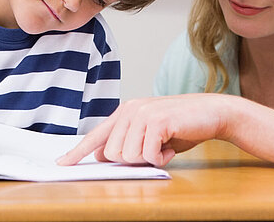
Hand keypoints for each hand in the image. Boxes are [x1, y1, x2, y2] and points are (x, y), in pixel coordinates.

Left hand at [57, 94, 230, 166]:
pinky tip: (171, 147)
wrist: (211, 113)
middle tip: (153, 150)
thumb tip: (102, 156)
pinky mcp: (156, 121)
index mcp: (124, 113)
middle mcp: (129, 110)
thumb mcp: (149, 135)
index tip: (62, 163)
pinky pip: (148, 154)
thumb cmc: (181, 127)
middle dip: (133, 160)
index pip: (96, 135)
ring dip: (149, 159)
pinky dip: (161, 158)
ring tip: (164, 146)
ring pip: (128, 156)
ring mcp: (142, 114)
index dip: (78, 152)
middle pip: (113, 154)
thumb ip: (126, 142)